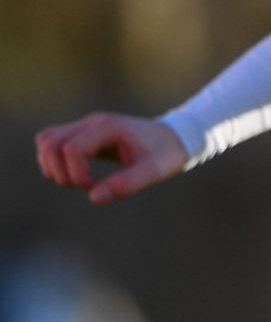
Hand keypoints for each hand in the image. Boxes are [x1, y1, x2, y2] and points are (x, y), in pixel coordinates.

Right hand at [35, 112, 188, 204]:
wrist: (174, 139)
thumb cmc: (167, 154)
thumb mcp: (154, 171)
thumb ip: (127, 183)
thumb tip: (94, 198)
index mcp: (108, 127)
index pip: (71, 149)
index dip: (77, 174)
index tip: (95, 188)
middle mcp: (91, 123)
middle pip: (49, 142)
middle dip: (59, 171)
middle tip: (84, 185)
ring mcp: (84, 126)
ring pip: (46, 141)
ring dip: (52, 166)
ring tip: (79, 180)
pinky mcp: (82, 135)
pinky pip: (52, 144)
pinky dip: (55, 162)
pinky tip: (78, 175)